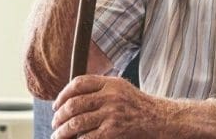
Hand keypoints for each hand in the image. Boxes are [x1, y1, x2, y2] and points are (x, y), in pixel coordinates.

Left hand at [51, 75, 169, 138]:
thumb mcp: (122, 89)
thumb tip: (72, 98)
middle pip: (74, 104)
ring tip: (58, 135)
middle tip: (55, 123)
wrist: (161, 119)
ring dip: (62, 132)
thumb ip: (101, 89)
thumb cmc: (140, 106)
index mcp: (111, 83)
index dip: (63, 94)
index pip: (78, 83)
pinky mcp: (113, 131)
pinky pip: (87, 137)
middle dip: (59, 116)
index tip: (56, 105)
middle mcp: (110, 96)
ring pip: (76, 122)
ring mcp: (112, 114)